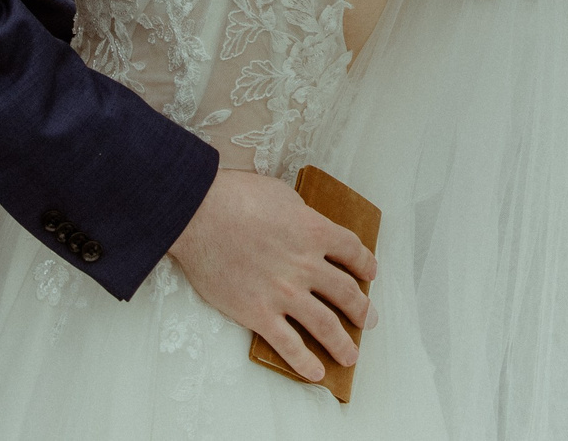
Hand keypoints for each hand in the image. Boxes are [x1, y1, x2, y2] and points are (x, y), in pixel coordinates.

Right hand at [168, 169, 378, 382]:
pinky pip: (289, 345)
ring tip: (351, 355)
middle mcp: (306, 265)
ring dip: (343, 344)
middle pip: (346, 293)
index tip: (370, 274)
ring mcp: (284, 292)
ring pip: (325, 325)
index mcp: (315, 231)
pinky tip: (316, 373)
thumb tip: (308, 226)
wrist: (197, 215)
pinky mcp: (258, 313)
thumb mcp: (281, 196)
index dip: (366, 264)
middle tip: (369, 321)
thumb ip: (301, 216)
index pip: (353, 251)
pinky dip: (305, 362)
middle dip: (362, 310)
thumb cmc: (235, 196)